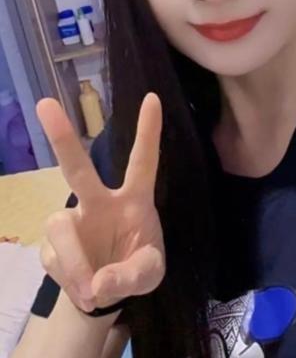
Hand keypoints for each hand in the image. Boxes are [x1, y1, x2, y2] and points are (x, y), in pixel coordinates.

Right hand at [36, 93, 164, 312]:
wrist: (105, 294)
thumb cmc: (135, 267)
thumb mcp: (149, 273)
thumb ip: (132, 275)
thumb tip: (100, 281)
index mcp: (133, 200)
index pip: (143, 161)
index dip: (148, 131)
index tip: (153, 97)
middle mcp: (99, 201)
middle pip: (78, 167)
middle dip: (61, 137)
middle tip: (45, 104)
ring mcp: (72, 220)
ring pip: (61, 227)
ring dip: (75, 262)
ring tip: (93, 289)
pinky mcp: (51, 245)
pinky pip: (54, 259)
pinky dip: (71, 281)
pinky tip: (85, 291)